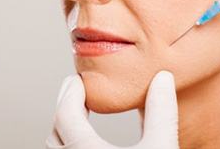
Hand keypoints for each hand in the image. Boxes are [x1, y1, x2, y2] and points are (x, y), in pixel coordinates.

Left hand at [45, 71, 178, 148]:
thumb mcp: (160, 146)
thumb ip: (160, 112)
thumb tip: (163, 78)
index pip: (65, 114)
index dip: (71, 93)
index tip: (80, 80)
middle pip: (56, 131)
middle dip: (65, 106)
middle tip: (77, 91)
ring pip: (58, 148)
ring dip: (66, 128)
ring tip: (80, 116)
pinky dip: (71, 144)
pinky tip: (89, 144)